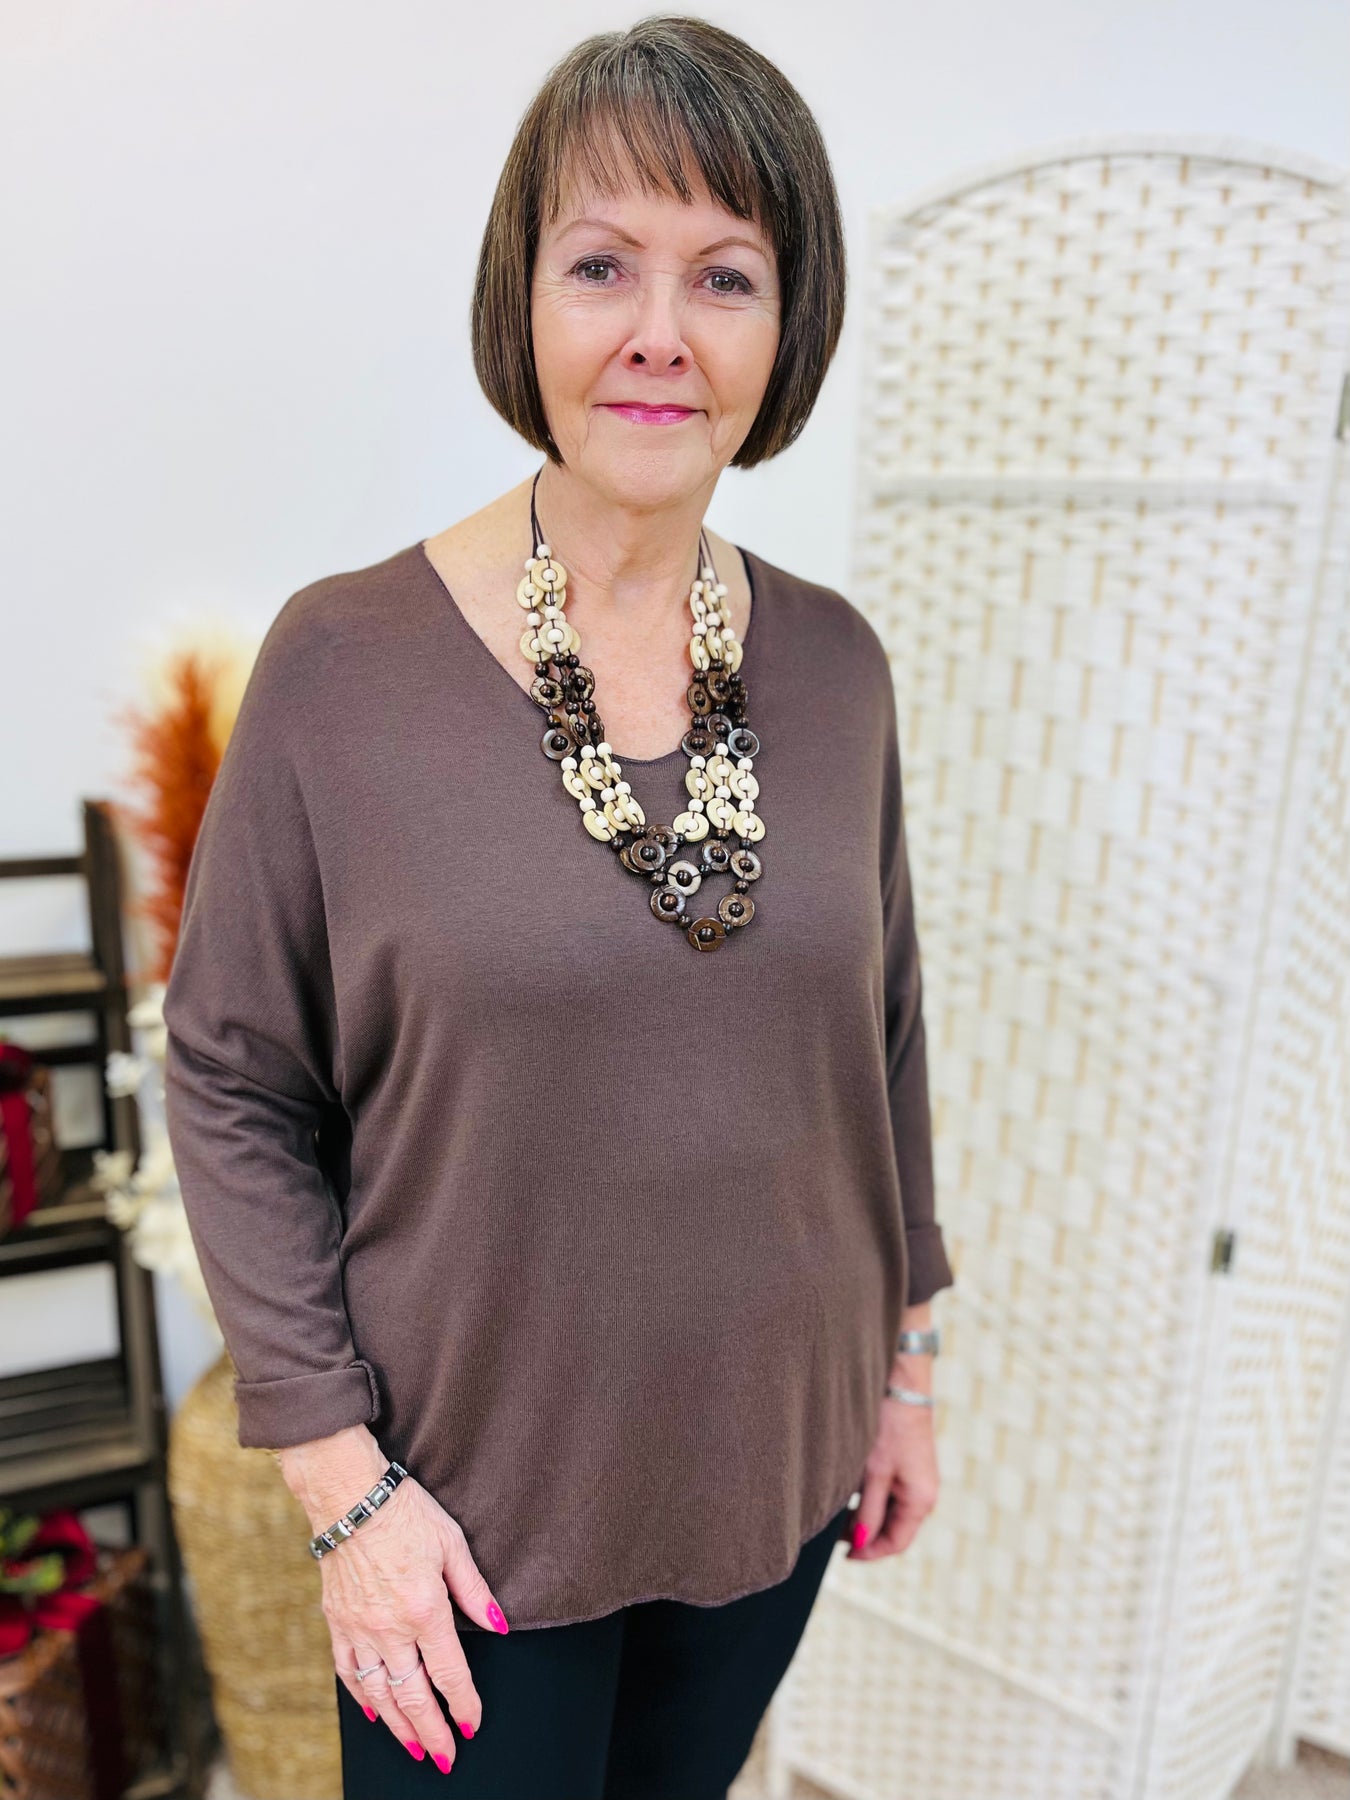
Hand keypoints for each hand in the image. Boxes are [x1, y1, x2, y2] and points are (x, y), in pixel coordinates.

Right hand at [316, 1468, 507, 1774]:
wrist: (349, 1496)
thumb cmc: (406, 1512)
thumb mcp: (452, 1543)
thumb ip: (475, 1589)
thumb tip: (499, 1625)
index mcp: (425, 1609)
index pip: (449, 1672)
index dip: (463, 1704)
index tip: (472, 1724)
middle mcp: (390, 1627)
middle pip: (413, 1695)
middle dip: (431, 1731)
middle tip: (443, 1758)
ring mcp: (359, 1628)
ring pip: (379, 1692)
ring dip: (398, 1725)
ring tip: (413, 1747)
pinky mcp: (337, 1622)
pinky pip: (348, 1671)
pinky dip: (362, 1697)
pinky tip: (375, 1712)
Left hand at [839, 1384, 939, 1560]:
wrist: (900, 1387)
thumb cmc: (889, 1428)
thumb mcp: (874, 1474)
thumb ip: (868, 1512)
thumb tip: (860, 1543)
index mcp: (921, 1501)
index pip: (896, 1542)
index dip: (870, 1553)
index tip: (844, 1555)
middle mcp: (924, 1494)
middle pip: (894, 1529)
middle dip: (867, 1535)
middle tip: (835, 1534)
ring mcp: (917, 1480)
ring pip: (890, 1512)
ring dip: (867, 1517)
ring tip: (839, 1514)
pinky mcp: (908, 1467)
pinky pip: (890, 1494)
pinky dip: (871, 1499)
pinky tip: (851, 1494)